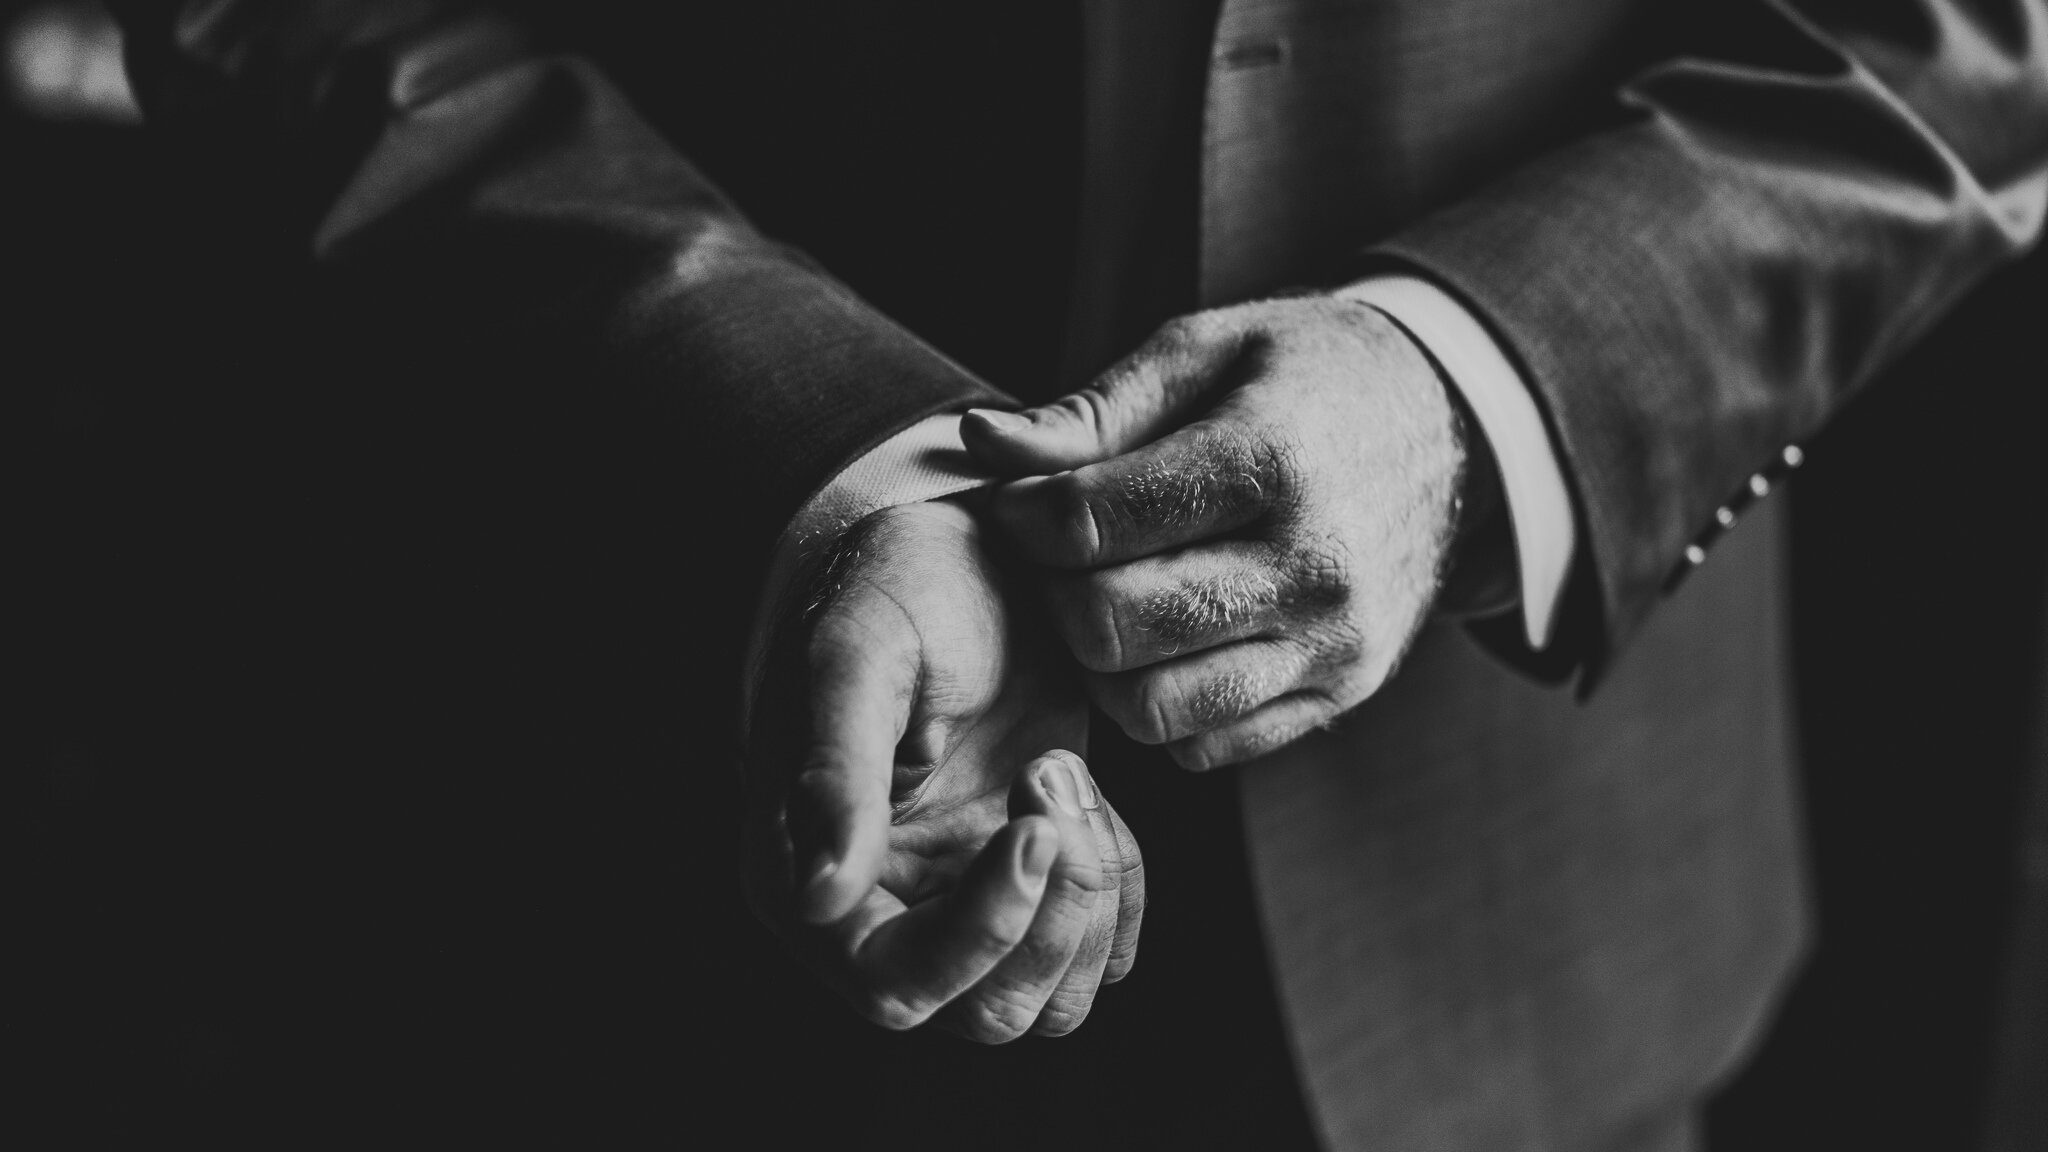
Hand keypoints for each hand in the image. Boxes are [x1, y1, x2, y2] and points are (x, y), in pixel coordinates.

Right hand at [744, 498, 1142, 1041]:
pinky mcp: (1029, 892)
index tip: (1032, 822)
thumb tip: (818, 899)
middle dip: (1049, 912)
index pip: (894, 986)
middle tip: (1050, 774)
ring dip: (1088, 897)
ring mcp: (957, 911)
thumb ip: (834, 771)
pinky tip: (1085, 794)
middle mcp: (877, 918)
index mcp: (804, 876)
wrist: (971, 553)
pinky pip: (1098, 956)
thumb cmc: (896, 590)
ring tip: (1058, 770)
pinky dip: (1118, 884)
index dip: (979, 930)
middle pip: (987, 1014)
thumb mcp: (856, 655)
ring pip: (1049, 1004)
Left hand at [962, 297, 1487, 770]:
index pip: (1092, 524)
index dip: (1023, 518)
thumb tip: (981, 444)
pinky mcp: (1343, 694)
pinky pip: (1207, 747)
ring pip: (1153, 709)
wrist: (1450, 423)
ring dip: (1098, 667)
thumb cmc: (1305, 377)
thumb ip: (1092, 410)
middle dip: (1052, 595)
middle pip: (1112, 627)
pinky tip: (1161, 645)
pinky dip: (1159, 710)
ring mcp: (1336, 644)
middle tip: (1052, 560)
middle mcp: (1314, 566)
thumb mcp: (1206, 350)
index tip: (1016, 503)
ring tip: (1103, 602)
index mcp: (1272, 460)